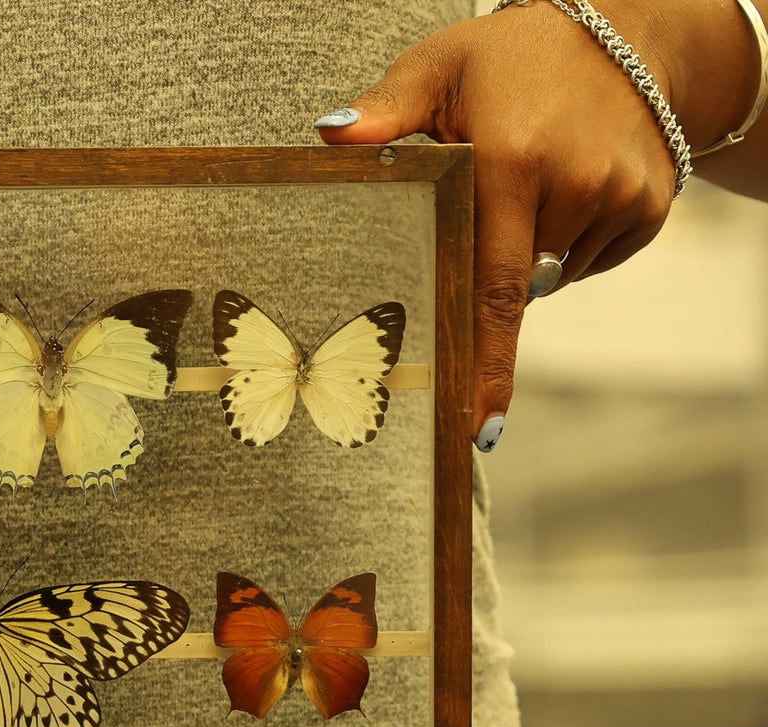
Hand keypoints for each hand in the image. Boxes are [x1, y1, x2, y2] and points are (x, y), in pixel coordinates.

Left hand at [315, 0, 760, 448]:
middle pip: (514, 286)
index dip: (484, 366)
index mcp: (513, 162)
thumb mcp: (438, 67)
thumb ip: (384, 110)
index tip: (476, 429)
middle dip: (489, 273)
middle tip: (487, 212)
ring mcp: (620, 198)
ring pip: (551, 274)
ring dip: (530, 250)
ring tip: (530, 178)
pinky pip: (591, 257)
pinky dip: (571, 239)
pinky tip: (566, 185)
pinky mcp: (651, 207)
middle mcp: (574, 187)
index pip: (491, 290)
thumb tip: (332, 139)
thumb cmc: (508, 58)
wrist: (624, 28)